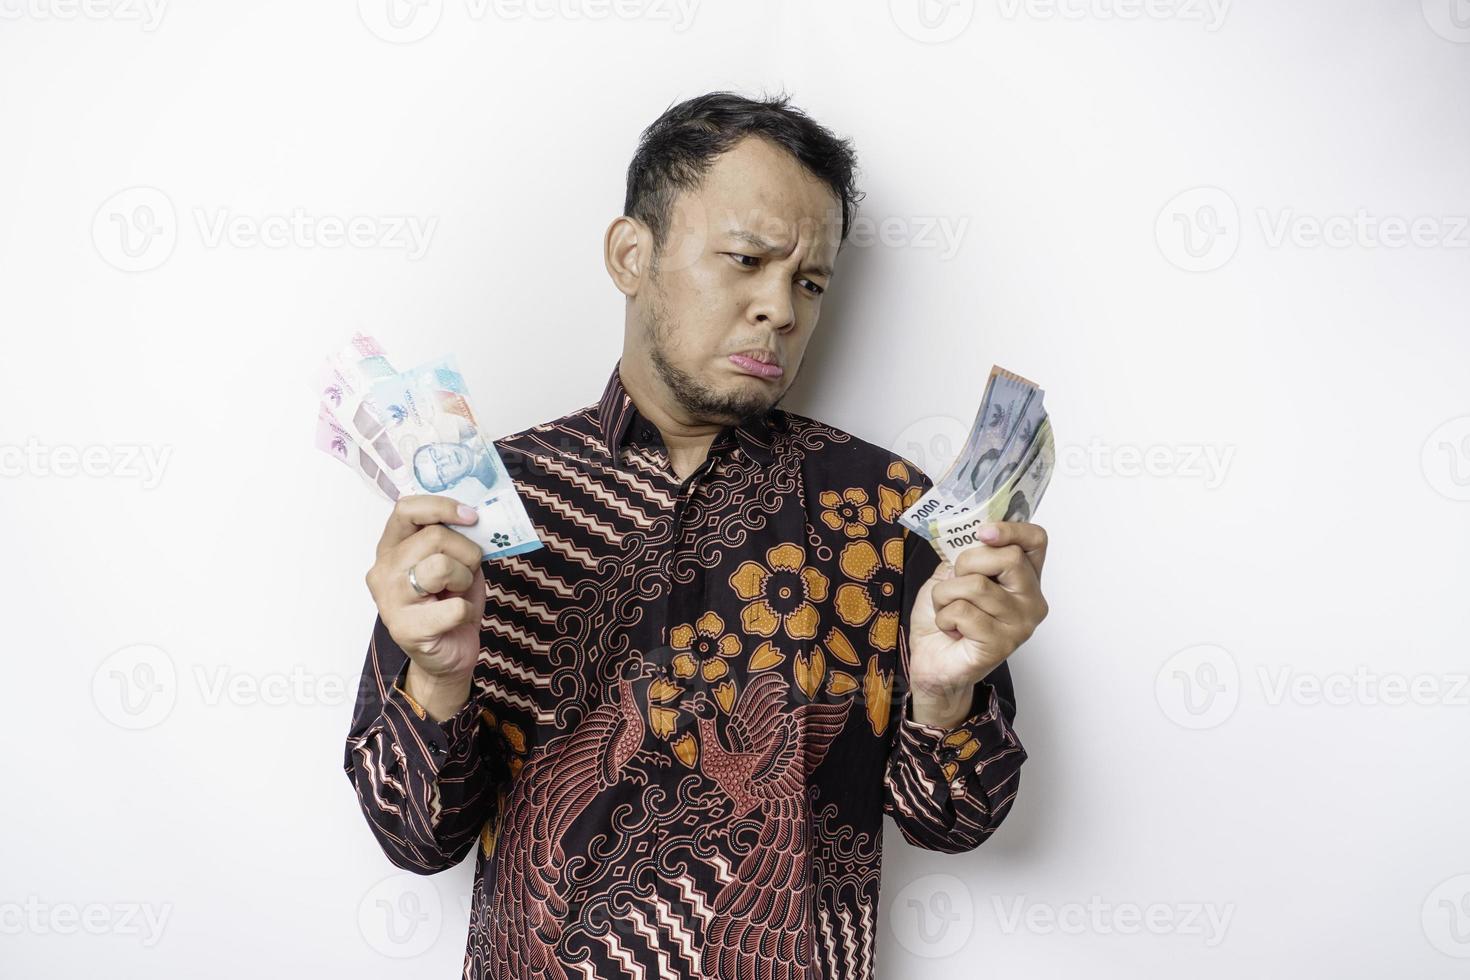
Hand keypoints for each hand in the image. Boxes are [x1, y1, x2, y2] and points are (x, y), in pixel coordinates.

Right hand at [364, 495, 485, 684]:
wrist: (447, 656)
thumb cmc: (450, 603)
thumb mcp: (456, 562)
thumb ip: (455, 538)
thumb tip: (473, 517)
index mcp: (391, 547)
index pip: (406, 509)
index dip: (443, 507)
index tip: (472, 517)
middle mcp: (383, 570)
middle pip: (435, 536)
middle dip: (466, 552)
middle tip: (465, 574)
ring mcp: (390, 600)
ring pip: (441, 566)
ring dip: (464, 580)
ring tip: (457, 594)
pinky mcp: (405, 629)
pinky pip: (454, 607)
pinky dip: (466, 612)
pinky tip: (456, 619)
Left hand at [907, 521, 1049, 706]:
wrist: (932, 660)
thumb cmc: (946, 616)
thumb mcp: (953, 573)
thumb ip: (968, 552)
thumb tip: (971, 530)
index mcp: (1024, 578)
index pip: (1036, 541)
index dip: (1012, 529)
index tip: (983, 533)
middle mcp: (1031, 600)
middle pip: (1009, 558)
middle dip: (967, 563)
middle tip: (955, 581)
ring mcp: (1020, 624)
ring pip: (977, 585)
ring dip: (946, 594)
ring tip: (948, 609)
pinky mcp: (1001, 644)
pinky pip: (964, 612)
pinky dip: (944, 616)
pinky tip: (951, 629)